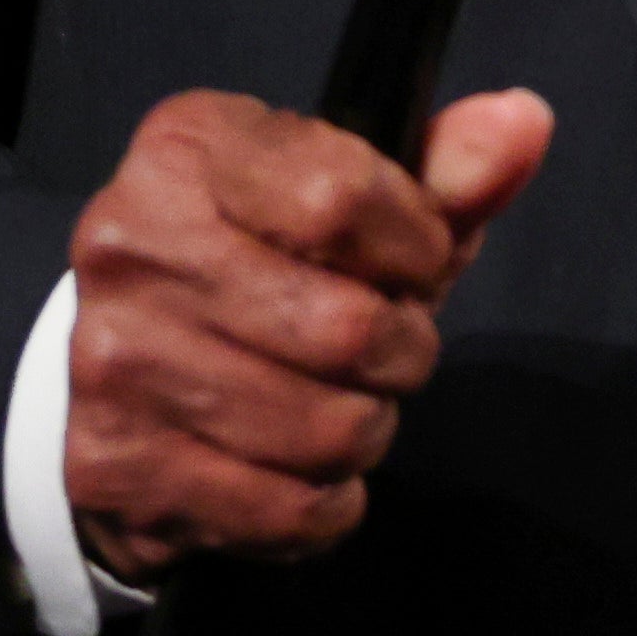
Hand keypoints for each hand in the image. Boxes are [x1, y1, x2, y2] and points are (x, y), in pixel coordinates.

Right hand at [60, 88, 551, 583]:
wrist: (118, 368)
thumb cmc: (261, 266)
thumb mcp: (353, 198)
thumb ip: (445, 167)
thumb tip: (523, 122)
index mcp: (188, 150)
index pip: (341, 199)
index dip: (415, 247)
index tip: (415, 264)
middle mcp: (132, 246)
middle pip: (347, 328)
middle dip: (402, 351)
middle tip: (383, 349)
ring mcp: (113, 363)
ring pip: (327, 431)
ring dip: (364, 430)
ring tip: (336, 403)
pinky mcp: (118, 468)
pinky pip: (289, 512)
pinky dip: (324, 503)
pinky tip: (296, 467)